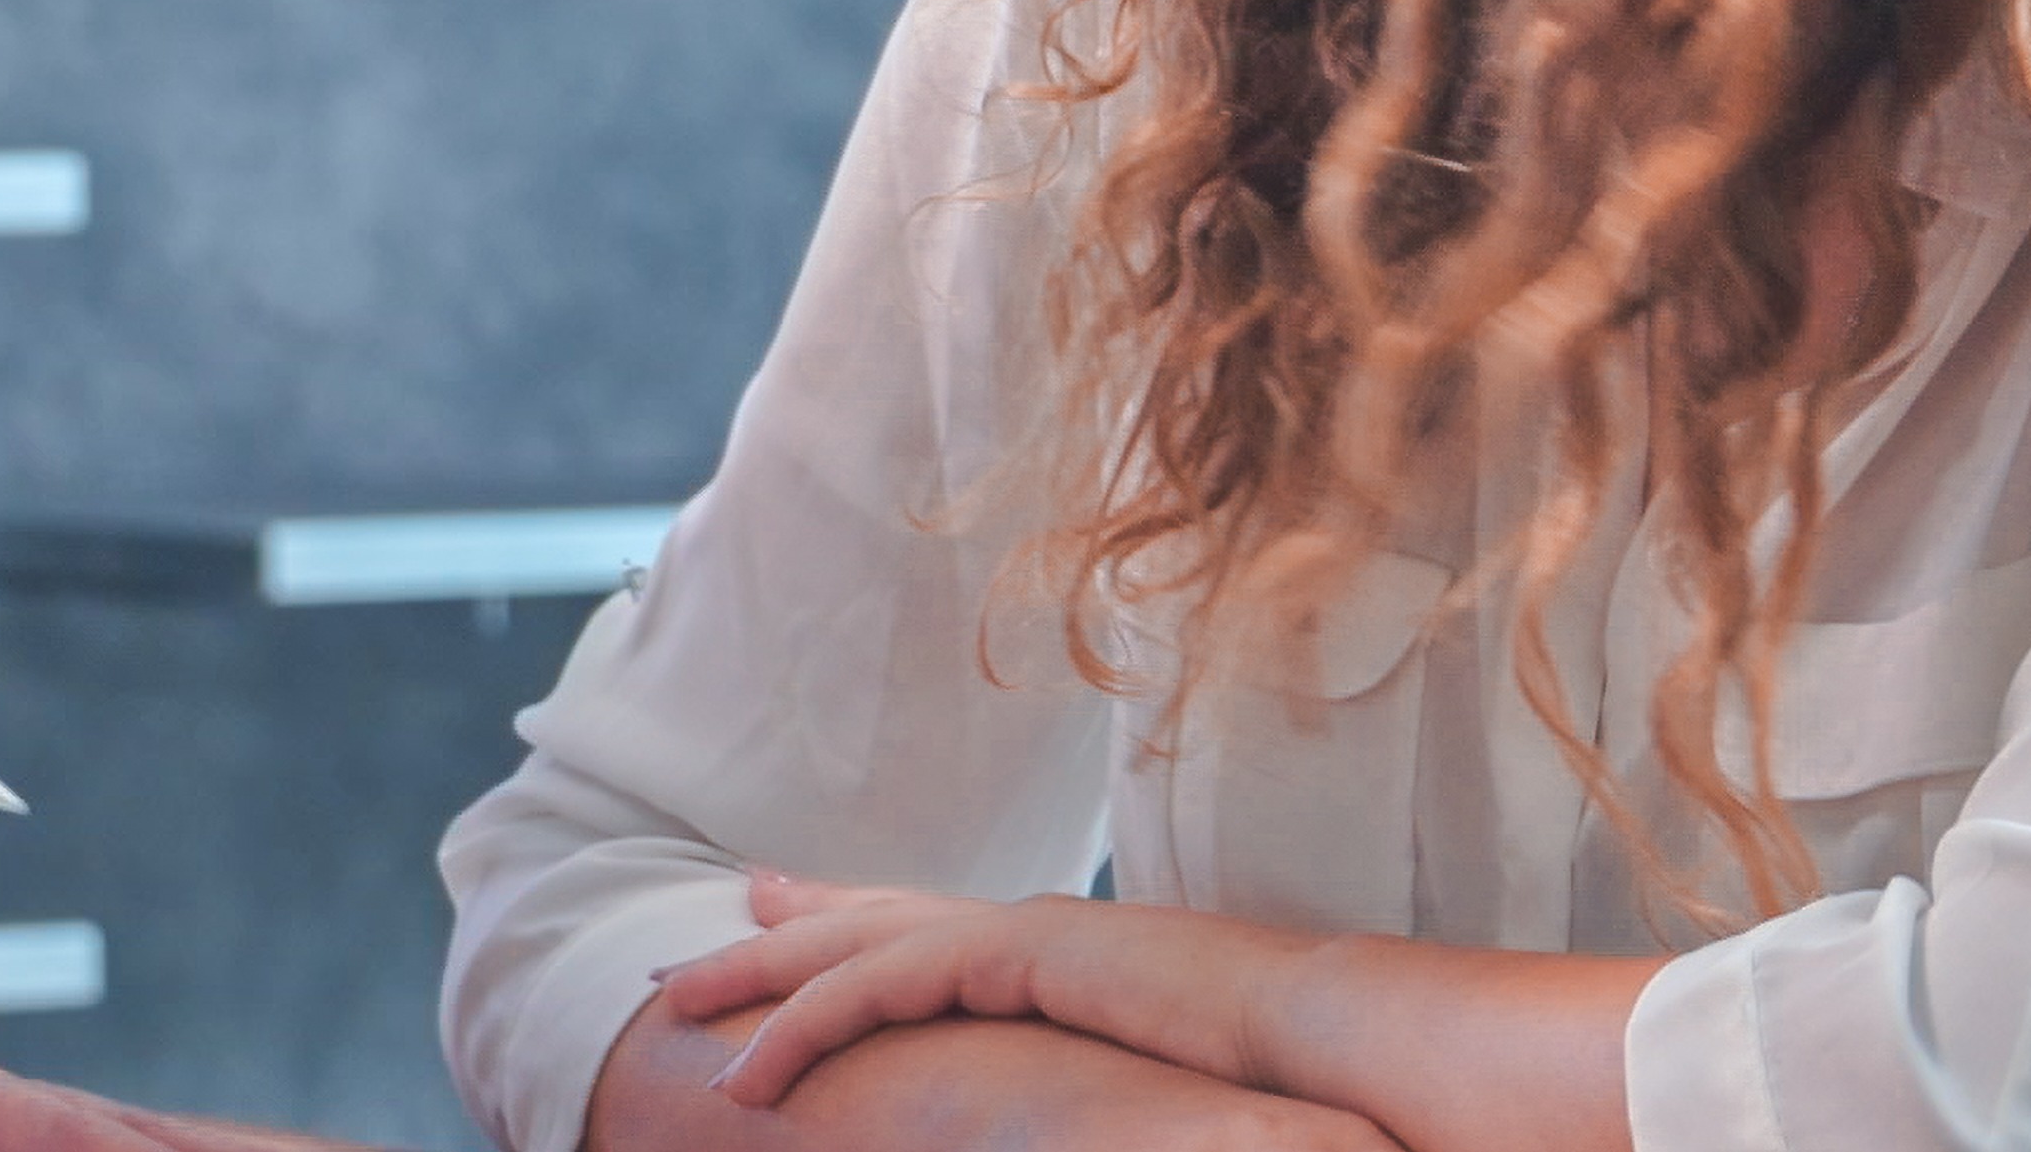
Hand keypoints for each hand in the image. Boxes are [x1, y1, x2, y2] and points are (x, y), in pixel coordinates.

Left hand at [599, 997, 1389, 1151]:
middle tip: (700, 948)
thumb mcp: (1168, 1077)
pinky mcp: (1016, 956)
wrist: (1351, 1044)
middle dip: (782, 931)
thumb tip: (1095, 1111)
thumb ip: (1104, 1078)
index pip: (937, 932)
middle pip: (876, 920)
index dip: (857, 926)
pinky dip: (802, 1023)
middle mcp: (1040, 930)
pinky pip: (874, 986)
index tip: (787, 923)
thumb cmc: (1291, 1078)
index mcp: (1075, 957)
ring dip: (759, 976)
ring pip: (853, 944)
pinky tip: (748, 1066)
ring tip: (678, 1011)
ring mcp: (1026, 932)